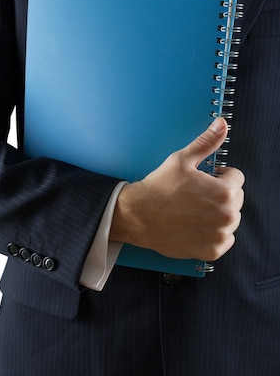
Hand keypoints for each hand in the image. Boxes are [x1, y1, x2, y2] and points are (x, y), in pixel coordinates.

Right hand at [110, 118, 243, 260]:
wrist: (138, 215)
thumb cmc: (158, 188)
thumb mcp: (182, 160)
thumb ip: (206, 142)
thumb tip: (221, 125)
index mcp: (224, 192)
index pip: (237, 178)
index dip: (218, 175)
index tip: (204, 179)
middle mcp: (226, 216)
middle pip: (236, 200)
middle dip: (220, 194)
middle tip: (195, 194)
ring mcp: (219, 235)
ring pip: (230, 220)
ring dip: (217, 214)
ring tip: (193, 210)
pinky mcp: (211, 250)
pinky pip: (223, 240)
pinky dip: (212, 234)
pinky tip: (194, 224)